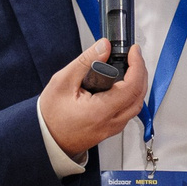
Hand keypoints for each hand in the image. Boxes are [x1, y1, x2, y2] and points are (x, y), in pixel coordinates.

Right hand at [41, 42, 148, 159]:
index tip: (134, 52)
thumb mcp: (63, 81)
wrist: (45, 139)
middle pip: (139, 96)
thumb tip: (103, 46)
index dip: (137, 65)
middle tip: (133, 57)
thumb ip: (85, 61)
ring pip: (136, 105)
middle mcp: (110, 122)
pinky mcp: (110, 130)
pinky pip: (128, 112)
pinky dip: (130, 96)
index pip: (132, 86)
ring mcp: (112, 128)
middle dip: (140, 73)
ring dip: (137, 85)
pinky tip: (121, 85)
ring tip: (128, 68)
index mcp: (101, 111)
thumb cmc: (50, 116)